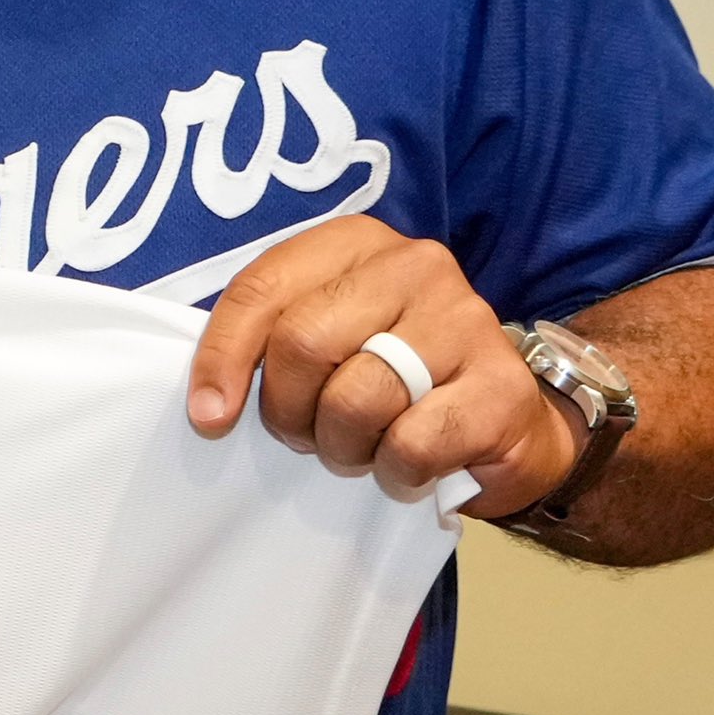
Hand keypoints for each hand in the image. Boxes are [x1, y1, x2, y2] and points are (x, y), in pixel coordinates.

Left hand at [184, 216, 577, 515]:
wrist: (505, 423)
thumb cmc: (393, 380)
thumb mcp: (325, 343)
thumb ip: (268, 345)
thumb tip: (209, 404)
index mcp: (355, 243)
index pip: (262, 288)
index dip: (222, 357)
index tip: (210, 416)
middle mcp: (414, 265)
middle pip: (303, 342)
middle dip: (288, 411)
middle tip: (307, 436)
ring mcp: (465, 320)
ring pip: (356, 399)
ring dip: (343, 447)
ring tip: (361, 448)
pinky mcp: (501, 385)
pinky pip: (411, 443)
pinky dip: (395, 471)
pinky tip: (408, 465)